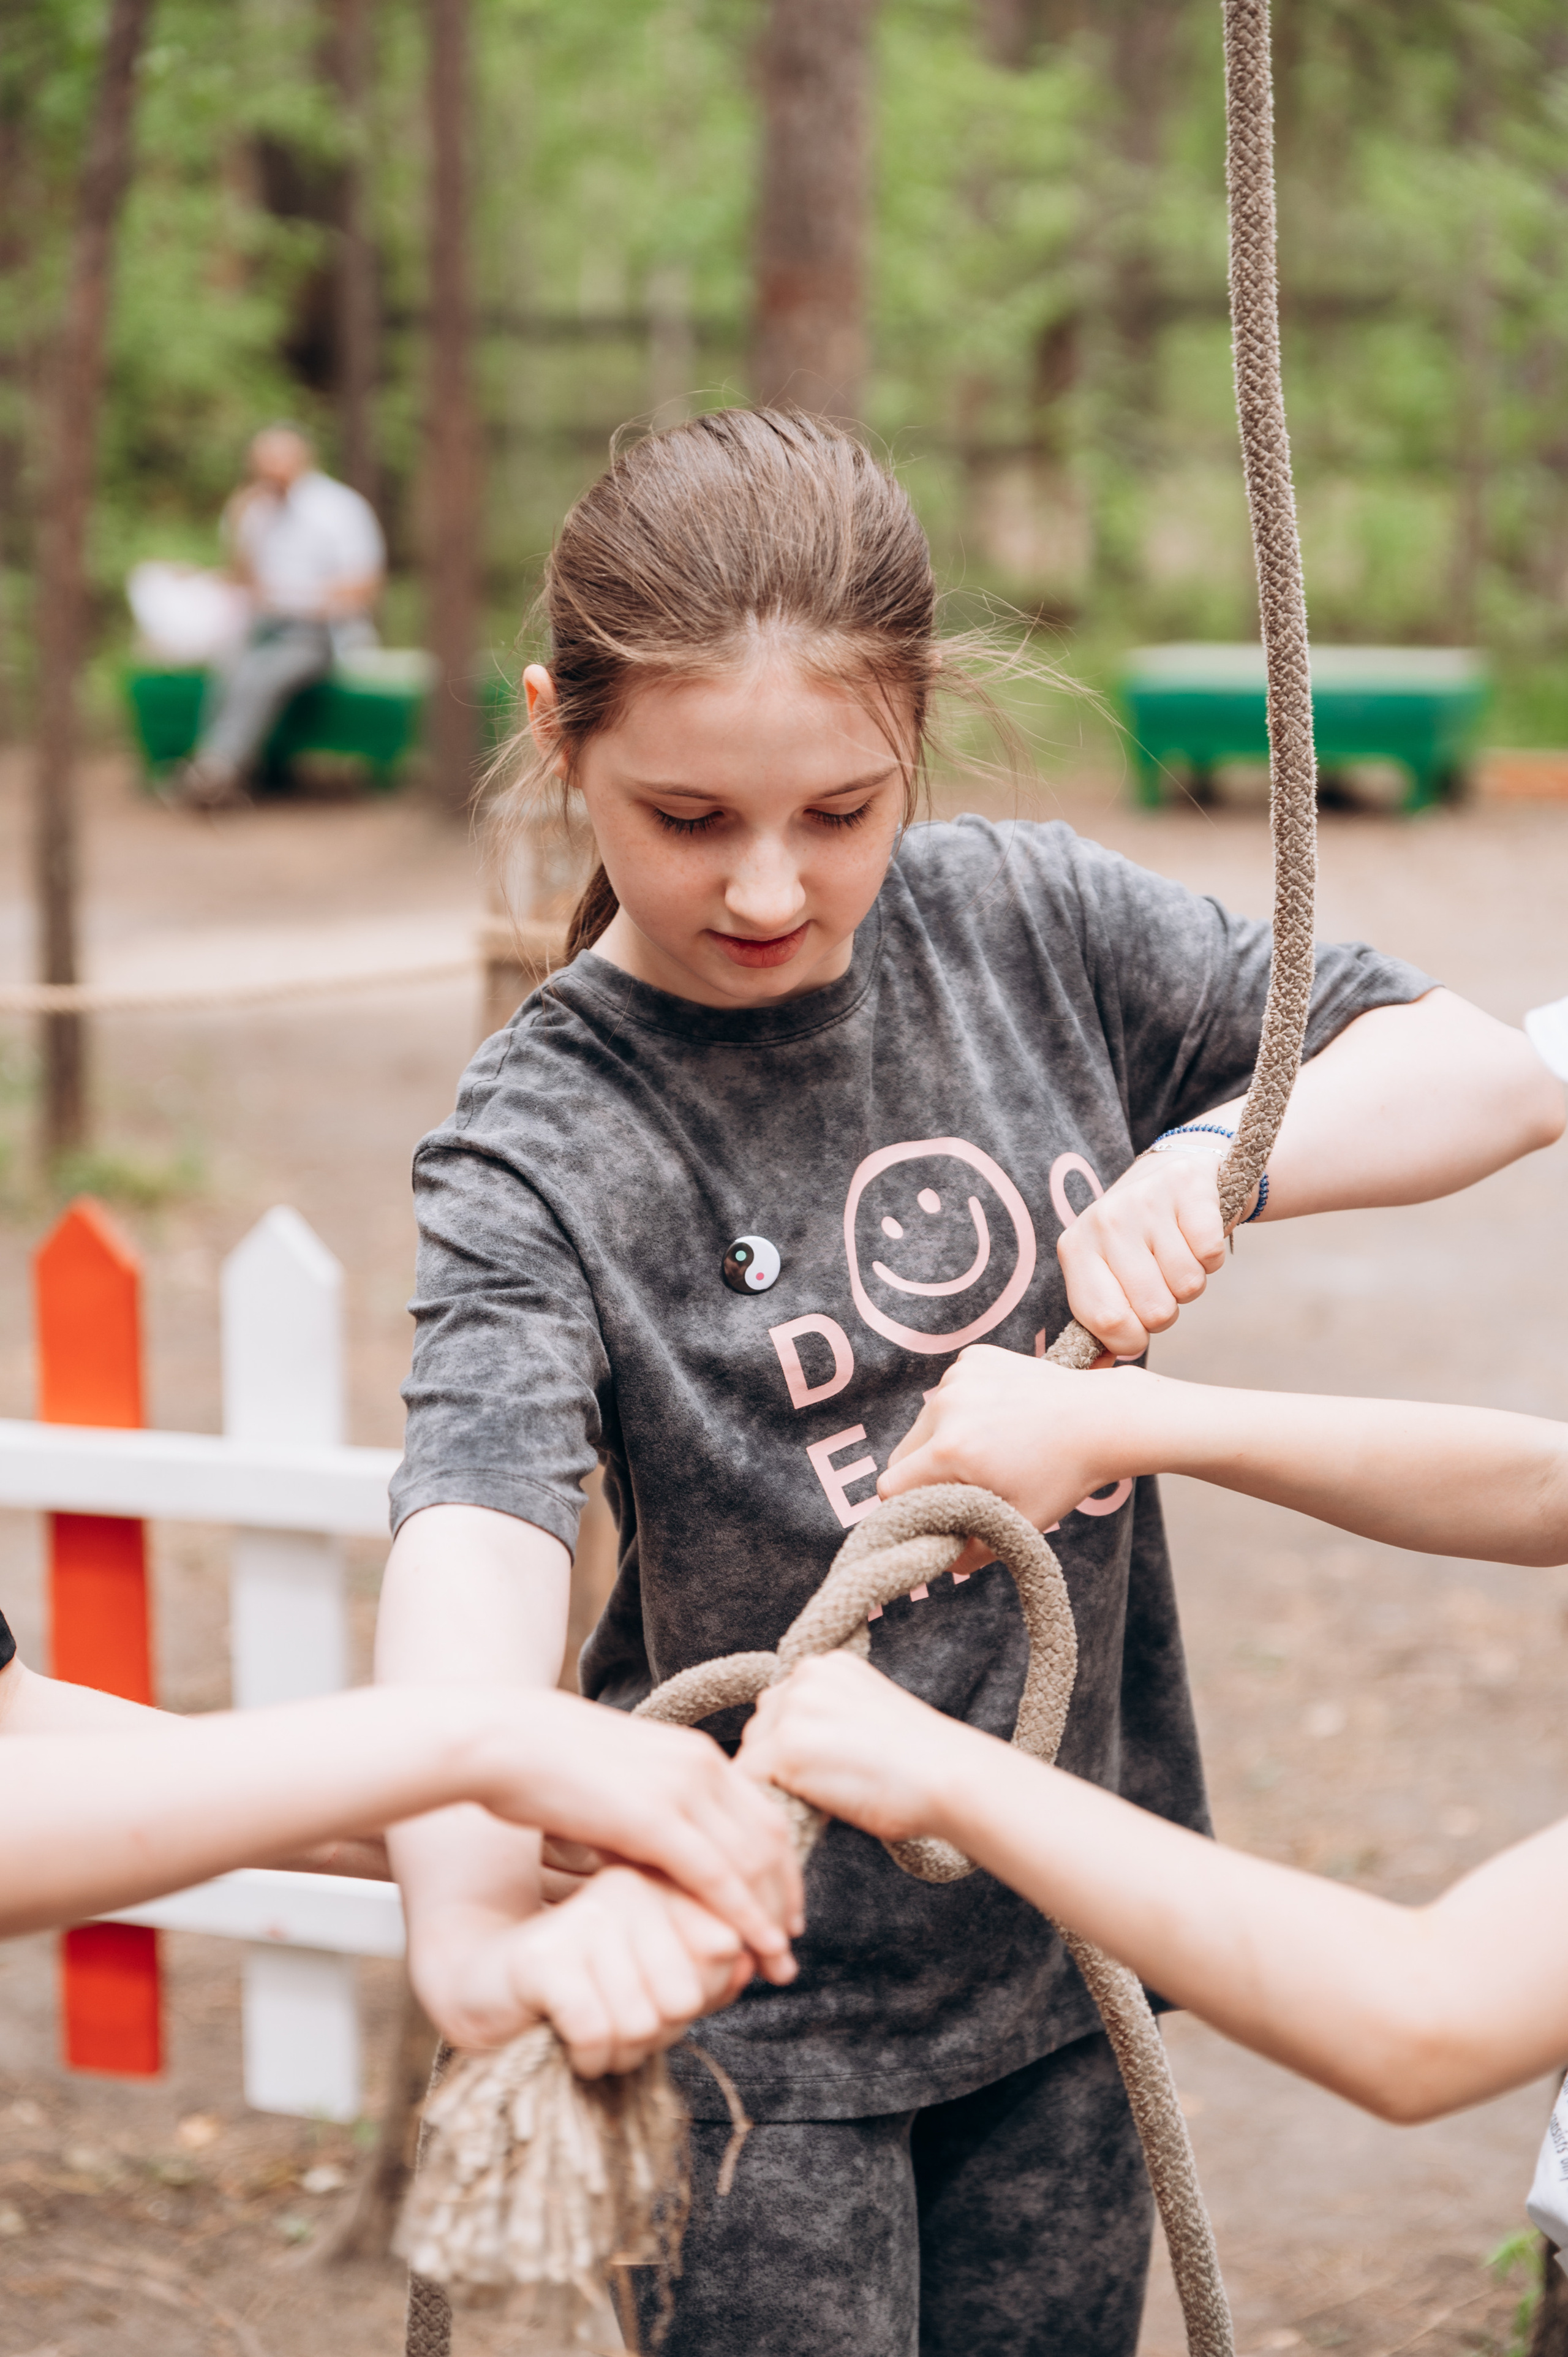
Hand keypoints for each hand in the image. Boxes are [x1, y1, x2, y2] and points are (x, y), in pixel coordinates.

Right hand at [414, 1865, 754, 2074]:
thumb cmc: (591, 1986)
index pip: (725, 1950)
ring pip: (642, 2024)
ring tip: (594, 2032)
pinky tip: (568, 2043)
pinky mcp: (546, 1960)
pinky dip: (588, 2058)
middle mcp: (626, 1888)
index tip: (665, 2001)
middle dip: (658, 2033)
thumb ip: (714, 1968)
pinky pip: (598, 2035)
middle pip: (686, 1996)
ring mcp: (584, 1920)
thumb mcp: (662, 1976)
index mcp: (662, 1880)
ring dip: (620, 2053)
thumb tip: (749, 1963)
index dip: (703, 1996)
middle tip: (620, 2024)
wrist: (487, 1989)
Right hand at [477, 1693, 802, 1979]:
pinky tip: (755, 1948)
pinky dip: (744, 1916)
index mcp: (697, 1754)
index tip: (784, 1913)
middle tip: (790, 1950)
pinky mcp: (656, 1817)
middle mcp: (702, 1765)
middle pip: (770, 1841)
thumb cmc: (551, 1770)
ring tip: (777, 1964)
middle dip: (785, 1899)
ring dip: (770, 1917)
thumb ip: (654, 1819)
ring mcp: (683, 1789)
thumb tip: (664, 1862)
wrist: (506, 1741)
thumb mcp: (623, 1790)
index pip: (763, 1816)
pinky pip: (717, 1875)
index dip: (781, 1870)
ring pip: (752, 1862)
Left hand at [741, 1655, 961, 1846]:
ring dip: (774, 1782)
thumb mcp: (871, 1717)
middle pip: (762, 1727)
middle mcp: (806, 1674)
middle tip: (824, 1790)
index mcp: (830, 1664)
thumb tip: (794, 1752)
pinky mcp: (785, 1745)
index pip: (783, 1707)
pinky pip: (751, 1782)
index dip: (796, 1747)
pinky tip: (807, 1814)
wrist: (950, 1777)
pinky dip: (771, 1803)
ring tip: (822, 1801)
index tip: (826, 1770)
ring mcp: (793, 1707)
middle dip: (779, 1761)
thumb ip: (831, 1719)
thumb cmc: (922, 1764)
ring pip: (752, 1754)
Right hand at [879, 1346, 1150, 1531]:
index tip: (935, 1514)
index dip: (909, 1508)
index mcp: (950, 1450)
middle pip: (903, 1453)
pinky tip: (1002, 1417)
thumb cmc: (1065, 1476)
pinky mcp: (973, 1358)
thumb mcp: (1018, 1526)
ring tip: (993, 1448)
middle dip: (925, 1475)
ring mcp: (958, 1377)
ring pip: (926, 1423)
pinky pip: (949, 1394)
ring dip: (944, 1439)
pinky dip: (965, 1409)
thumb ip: (971, 1553)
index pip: (891, 1487)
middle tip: (966, 1485)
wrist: (1104, 1419)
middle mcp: (945, 1407)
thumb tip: (942, 1560)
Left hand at [1057, 1142, 1243, 1355]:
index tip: (1138, 1331)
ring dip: (1189, 1282)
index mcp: (1075, 1249)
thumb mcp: (1105, 1276)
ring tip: (1174, 1256)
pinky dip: (1211, 1258)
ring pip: (1188, 1286)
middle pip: (1155, 1310)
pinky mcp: (1188, 1186)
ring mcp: (1145, 1200)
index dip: (1131, 1340)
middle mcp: (1105, 1220)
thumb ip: (1100, 1324)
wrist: (1169, 1177)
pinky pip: (1211, 1255)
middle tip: (1159, 1282)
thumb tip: (1099, 1375)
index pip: (1106, 1320)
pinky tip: (1194, 1238)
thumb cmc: (1135, 1246)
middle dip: (1165, 1310)